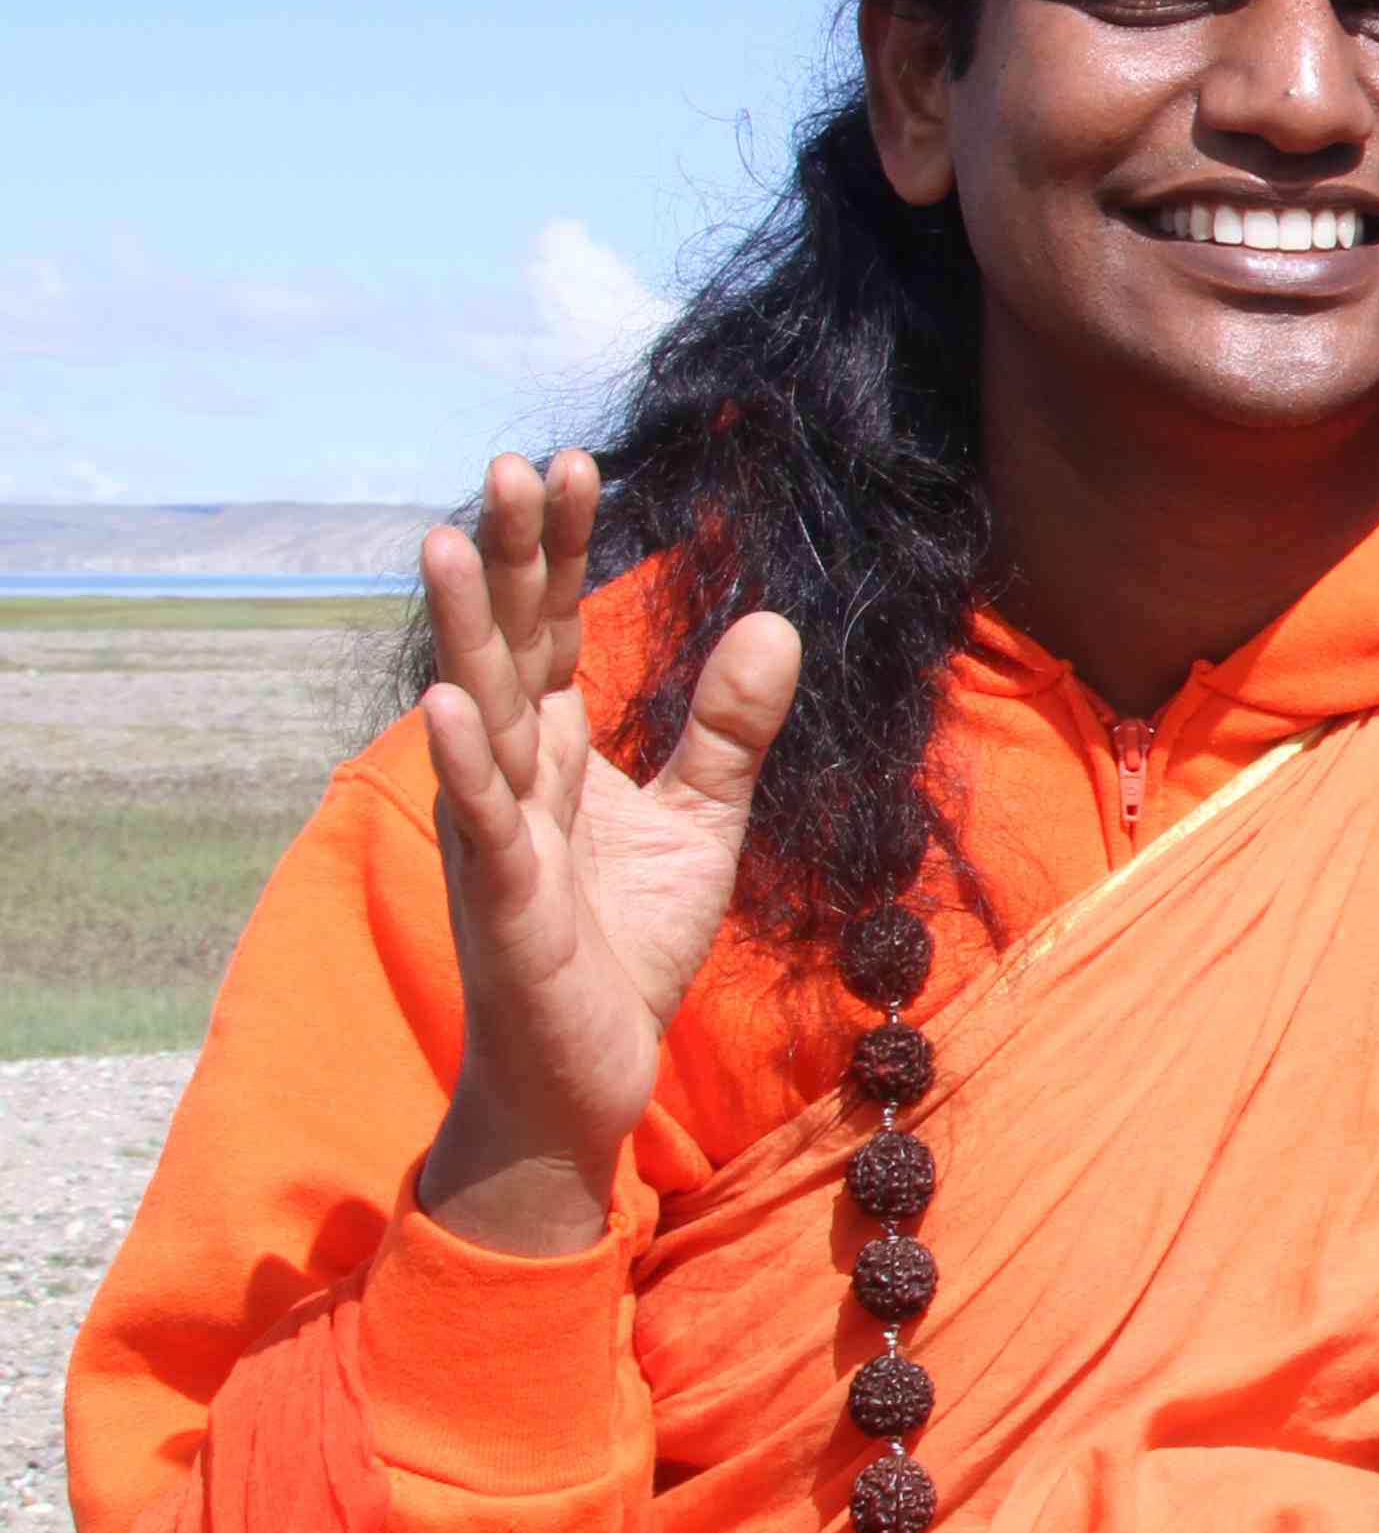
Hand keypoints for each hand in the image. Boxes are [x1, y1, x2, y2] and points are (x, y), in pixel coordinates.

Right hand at [409, 452, 800, 1258]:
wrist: (592, 1069)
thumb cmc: (626, 944)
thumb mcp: (701, 821)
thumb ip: (729, 726)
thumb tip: (776, 621)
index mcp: (555, 750)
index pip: (555, 628)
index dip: (562, 550)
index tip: (570, 464)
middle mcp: (512, 775)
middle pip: (509, 646)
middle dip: (510, 559)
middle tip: (511, 464)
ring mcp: (498, 833)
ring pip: (478, 715)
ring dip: (464, 631)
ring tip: (449, 540)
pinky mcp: (505, 902)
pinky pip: (485, 823)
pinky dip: (465, 763)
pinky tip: (450, 704)